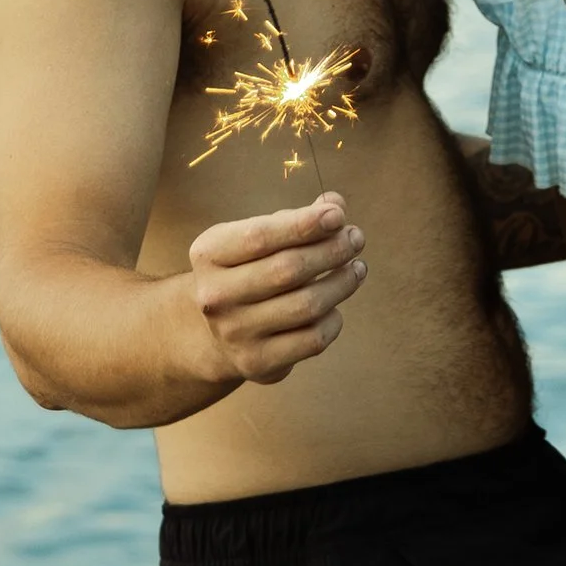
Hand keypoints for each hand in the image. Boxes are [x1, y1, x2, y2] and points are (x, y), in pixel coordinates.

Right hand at [186, 198, 363, 381]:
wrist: (216, 334)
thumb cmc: (248, 272)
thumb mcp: (258, 239)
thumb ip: (294, 220)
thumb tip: (335, 203)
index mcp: (209, 255)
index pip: (259, 236)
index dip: (303, 224)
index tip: (337, 214)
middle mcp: (215, 296)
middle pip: (287, 270)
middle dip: (331, 250)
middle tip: (355, 238)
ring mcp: (235, 333)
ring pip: (306, 305)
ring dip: (342, 283)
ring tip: (357, 268)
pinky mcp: (258, 362)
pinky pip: (313, 339)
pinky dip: (334, 319)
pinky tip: (336, 305)